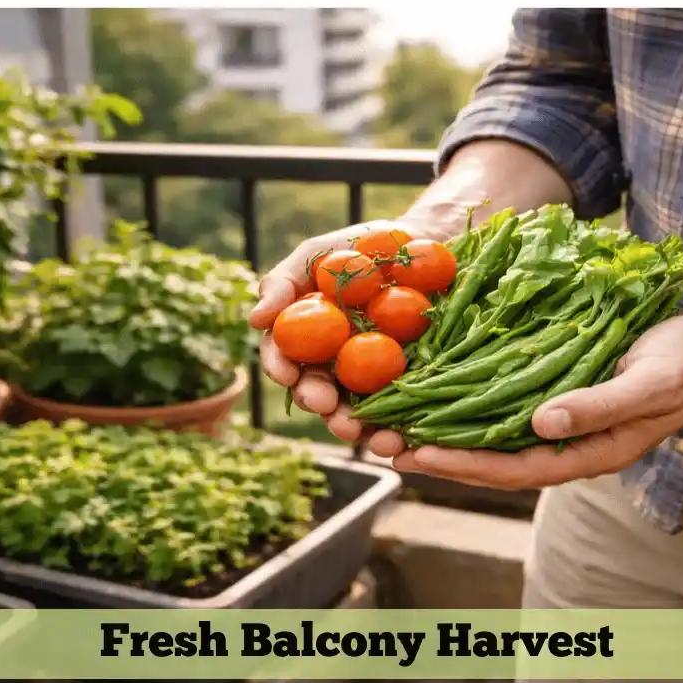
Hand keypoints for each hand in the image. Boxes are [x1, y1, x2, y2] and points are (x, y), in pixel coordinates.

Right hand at [248, 219, 441, 457]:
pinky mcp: (410, 387)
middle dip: (317, 401)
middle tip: (323, 403)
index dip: (281, 368)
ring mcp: (372, 380)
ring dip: (354, 428)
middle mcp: (334, 366)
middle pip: (318, 392)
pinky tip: (401, 438)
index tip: (287, 373)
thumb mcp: (321, 253)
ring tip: (359, 431)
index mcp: (307, 338)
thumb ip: (284, 282)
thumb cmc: (365, 245)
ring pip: (356, 413)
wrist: (428, 243)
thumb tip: (254, 320)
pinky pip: (401, 415)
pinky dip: (398, 431)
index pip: (285, 359)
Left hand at [392, 314, 682, 488]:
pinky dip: (466, 408)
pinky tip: (435, 397)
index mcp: (590, 453)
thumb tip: (542, 425)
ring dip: (443, 435)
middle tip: (381, 445)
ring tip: (392, 428)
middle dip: (437, 456)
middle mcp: (568, 445)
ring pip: (492, 439)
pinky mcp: (557, 398)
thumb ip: (598, 407)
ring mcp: (561, 424)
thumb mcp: (649, 383)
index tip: (416, 454)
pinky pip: (503, 410)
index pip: (514, 469)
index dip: (463, 465)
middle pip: (491, 462)